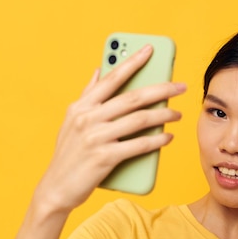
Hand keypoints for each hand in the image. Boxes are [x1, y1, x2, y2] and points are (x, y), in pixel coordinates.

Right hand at [34, 45, 185, 212]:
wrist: (56, 189)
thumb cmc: (68, 155)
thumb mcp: (71, 122)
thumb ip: (87, 95)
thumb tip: (99, 70)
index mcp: (81, 107)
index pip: (112, 78)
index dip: (133, 62)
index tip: (151, 49)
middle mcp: (88, 118)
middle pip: (133, 98)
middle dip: (161, 89)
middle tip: (181, 86)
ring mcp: (96, 138)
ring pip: (139, 120)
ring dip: (163, 115)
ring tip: (177, 113)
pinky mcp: (105, 158)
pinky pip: (138, 145)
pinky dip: (157, 140)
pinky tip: (168, 137)